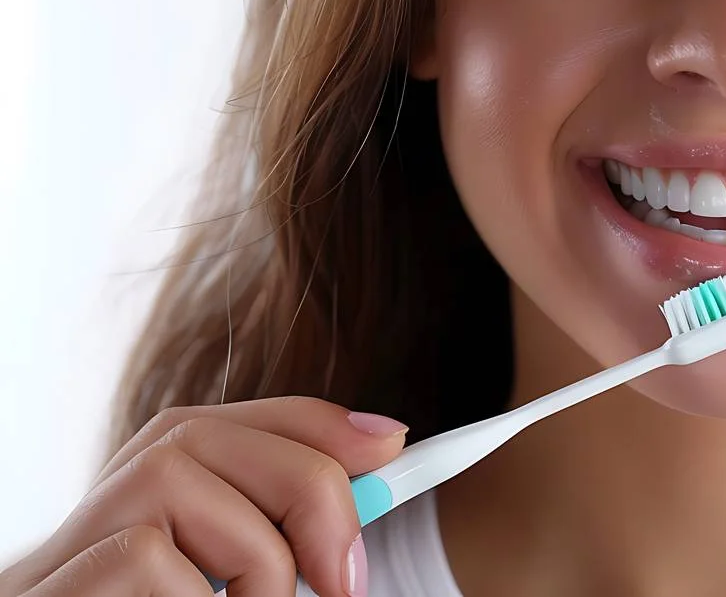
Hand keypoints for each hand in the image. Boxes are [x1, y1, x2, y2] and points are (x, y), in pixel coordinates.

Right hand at [0, 397, 407, 595]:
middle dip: (308, 491)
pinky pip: (148, 559)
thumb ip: (288, 521)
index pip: (238, 423)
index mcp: (153, 500)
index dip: (325, 424)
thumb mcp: (243, 579)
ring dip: (257, 562)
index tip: (398, 446)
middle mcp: (101, 504)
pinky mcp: (48, 587)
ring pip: (178, 482)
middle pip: (207, 433)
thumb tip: (382, 445)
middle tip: (347, 582)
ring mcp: (64, 548)